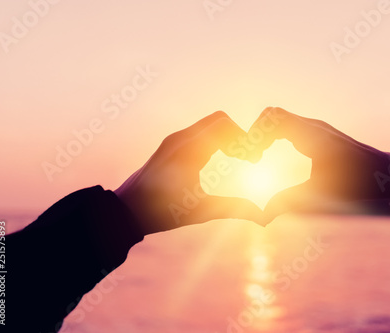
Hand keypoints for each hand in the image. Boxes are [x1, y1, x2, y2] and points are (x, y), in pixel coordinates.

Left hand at [115, 111, 262, 234]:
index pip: (225, 126)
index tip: (251, 161)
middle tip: (245, 158)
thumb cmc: (162, 211)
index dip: (244, 140)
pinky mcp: (170, 145)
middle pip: (220, 119)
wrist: (126, 210)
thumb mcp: (201, 212)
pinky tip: (217, 160)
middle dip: (237, 135)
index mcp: (189, 150)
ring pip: (209, 124)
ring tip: (234, 158)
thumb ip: (234, 209)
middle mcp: (181, 138)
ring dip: (226, 136)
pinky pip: (199, 132)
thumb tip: (263, 217)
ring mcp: (174, 140)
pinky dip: (213, 139)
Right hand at [248, 107, 389, 223]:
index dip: (256, 135)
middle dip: (257, 133)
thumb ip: (291, 202)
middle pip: (273, 115)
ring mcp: (316, 128)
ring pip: (280, 118)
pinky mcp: (317, 134)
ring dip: (265, 134)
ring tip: (259, 157)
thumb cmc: (358, 186)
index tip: (253, 159)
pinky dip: (274, 136)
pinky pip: (288, 126)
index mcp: (313, 137)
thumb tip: (262, 216)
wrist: (388, 175)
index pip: (274, 118)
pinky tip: (272, 156)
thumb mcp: (323, 197)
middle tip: (253, 158)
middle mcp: (314, 127)